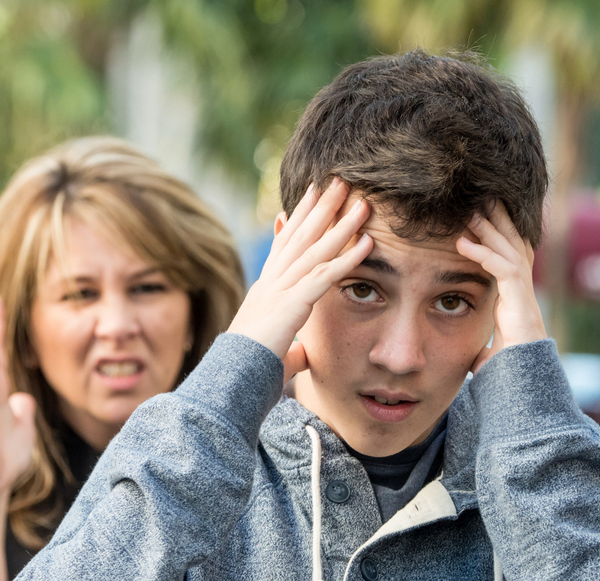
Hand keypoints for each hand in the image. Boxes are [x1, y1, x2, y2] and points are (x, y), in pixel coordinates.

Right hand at [227, 177, 373, 380]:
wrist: (232, 381)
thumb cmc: (248, 373)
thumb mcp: (275, 355)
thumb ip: (291, 349)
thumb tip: (301, 354)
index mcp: (265, 291)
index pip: (284, 245)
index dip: (300, 218)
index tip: (312, 194)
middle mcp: (271, 284)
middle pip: (300, 236)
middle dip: (321, 207)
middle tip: (340, 181)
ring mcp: (279, 291)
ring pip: (315, 250)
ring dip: (341, 224)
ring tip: (363, 202)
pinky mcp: (291, 305)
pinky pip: (324, 277)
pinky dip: (347, 259)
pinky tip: (367, 244)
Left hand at [456, 203, 547, 371]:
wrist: (523, 386)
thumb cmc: (508, 372)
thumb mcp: (487, 353)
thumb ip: (480, 346)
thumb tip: (470, 356)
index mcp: (515, 297)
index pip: (509, 257)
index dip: (498, 236)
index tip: (480, 219)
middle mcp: (522, 291)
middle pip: (514, 244)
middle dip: (500, 220)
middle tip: (481, 197)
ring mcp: (523, 295)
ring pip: (509, 250)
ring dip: (490, 229)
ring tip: (470, 210)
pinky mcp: (519, 302)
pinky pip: (502, 269)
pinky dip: (482, 253)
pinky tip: (462, 243)